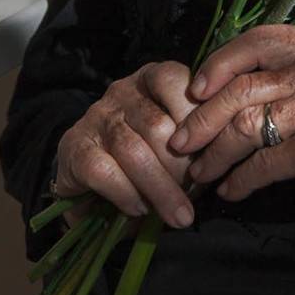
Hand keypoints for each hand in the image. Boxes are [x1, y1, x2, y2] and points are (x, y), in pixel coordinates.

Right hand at [52, 60, 201, 228]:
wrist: (88, 175)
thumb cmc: (145, 156)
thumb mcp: (175, 141)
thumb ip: (196, 141)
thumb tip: (220, 161)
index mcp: (150, 79)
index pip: (173, 80)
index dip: (195, 115)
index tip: (211, 150)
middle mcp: (122, 91)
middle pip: (157, 125)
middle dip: (182, 165)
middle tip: (197, 192)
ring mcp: (95, 117)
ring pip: (133, 151)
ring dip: (161, 188)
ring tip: (179, 215)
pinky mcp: (74, 147)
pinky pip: (104, 171)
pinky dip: (127, 194)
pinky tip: (141, 209)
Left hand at [166, 25, 294, 222]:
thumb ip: (287, 75)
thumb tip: (221, 90)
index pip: (257, 41)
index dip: (220, 63)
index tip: (194, 90)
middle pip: (241, 88)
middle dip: (202, 120)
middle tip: (180, 144)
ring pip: (245, 126)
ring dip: (215, 154)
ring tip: (202, 174)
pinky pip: (264, 164)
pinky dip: (241, 180)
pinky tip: (232, 190)